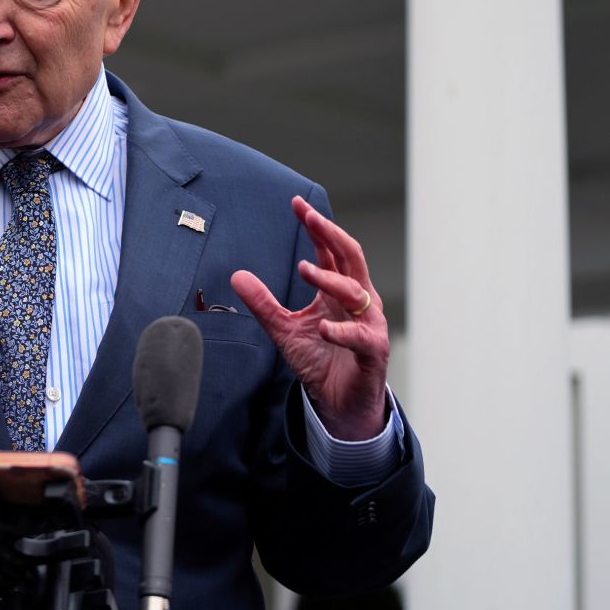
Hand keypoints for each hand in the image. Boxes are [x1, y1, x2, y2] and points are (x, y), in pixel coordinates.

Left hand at [231, 196, 388, 439]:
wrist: (339, 403)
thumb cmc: (320, 361)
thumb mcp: (283, 329)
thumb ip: (263, 303)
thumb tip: (237, 275)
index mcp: (338, 292)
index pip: (331, 252)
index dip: (316, 228)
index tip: (297, 205)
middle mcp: (358, 302)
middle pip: (351, 259)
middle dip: (332, 235)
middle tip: (311, 217)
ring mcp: (368, 324)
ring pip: (356, 293)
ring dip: (330, 280)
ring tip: (304, 269)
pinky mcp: (372, 351)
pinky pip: (361, 336)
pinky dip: (342, 330)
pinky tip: (323, 327)